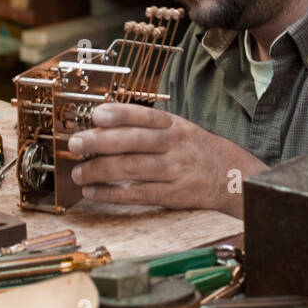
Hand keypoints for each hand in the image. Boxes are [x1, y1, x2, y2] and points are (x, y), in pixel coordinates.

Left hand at [68, 103, 266, 216]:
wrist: (232, 176)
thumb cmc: (195, 150)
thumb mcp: (179, 129)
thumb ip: (147, 126)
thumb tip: (102, 124)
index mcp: (174, 125)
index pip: (144, 115)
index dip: (119, 113)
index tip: (96, 114)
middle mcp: (175, 145)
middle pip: (134, 141)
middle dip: (101, 141)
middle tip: (75, 143)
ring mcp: (176, 170)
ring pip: (134, 168)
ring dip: (101, 170)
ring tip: (79, 173)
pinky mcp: (175, 194)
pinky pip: (140, 194)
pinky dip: (113, 194)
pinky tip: (94, 192)